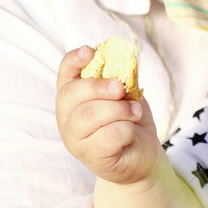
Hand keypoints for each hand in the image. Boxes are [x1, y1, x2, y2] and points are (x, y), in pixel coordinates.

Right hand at [56, 45, 161, 184]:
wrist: (142, 155)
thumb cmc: (130, 121)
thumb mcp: (128, 95)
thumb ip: (123, 78)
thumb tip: (127, 59)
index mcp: (73, 97)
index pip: (65, 74)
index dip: (74, 61)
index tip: (89, 51)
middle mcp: (67, 117)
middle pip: (73, 94)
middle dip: (100, 87)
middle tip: (121, 88)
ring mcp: (75, 139)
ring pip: (91, 114)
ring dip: (120, 110)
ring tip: (135, 113)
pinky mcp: (91, 156)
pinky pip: (109, 135)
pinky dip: (127, 130)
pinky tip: (131, 134)